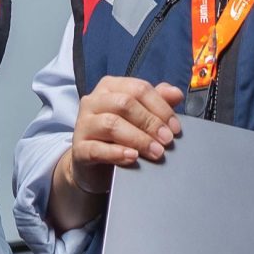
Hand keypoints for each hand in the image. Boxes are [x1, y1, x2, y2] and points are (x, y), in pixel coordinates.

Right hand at [67, 75, 183, 188]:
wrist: (94, 166)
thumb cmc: (119, 136)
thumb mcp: (140, 116)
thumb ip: (157, 102)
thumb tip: (175, 93)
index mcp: (110, 87)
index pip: (138, 89)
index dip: (161, 107)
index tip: (175, 127)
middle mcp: (93, 101)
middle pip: (125, 104)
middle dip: (150, 123)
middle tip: (167, 141)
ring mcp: (83, 124)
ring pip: (111, 124)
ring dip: (138, 139)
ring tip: (156, 152)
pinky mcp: (78, 148)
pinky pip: (96, 149)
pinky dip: (117, 153)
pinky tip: (132, 158)